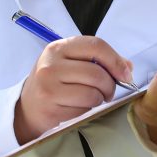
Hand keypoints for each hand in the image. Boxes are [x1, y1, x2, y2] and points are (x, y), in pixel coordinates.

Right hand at [14, 36, 132, 143]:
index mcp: (58, 48)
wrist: (28, 107)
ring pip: (93, 93)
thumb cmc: (55, 82)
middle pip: (97, 73)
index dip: (116, 61)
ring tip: (92, 98)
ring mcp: (48, 87)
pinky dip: (88, 110)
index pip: (96, 46)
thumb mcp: (70, 63)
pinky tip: (79, 107)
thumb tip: (128, 67)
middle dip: (110, 85)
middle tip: (107, 91)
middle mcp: (51, 65)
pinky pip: (84, 109)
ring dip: (99, 99)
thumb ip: (99, 60)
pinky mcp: (50, 108)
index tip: (126, 74)